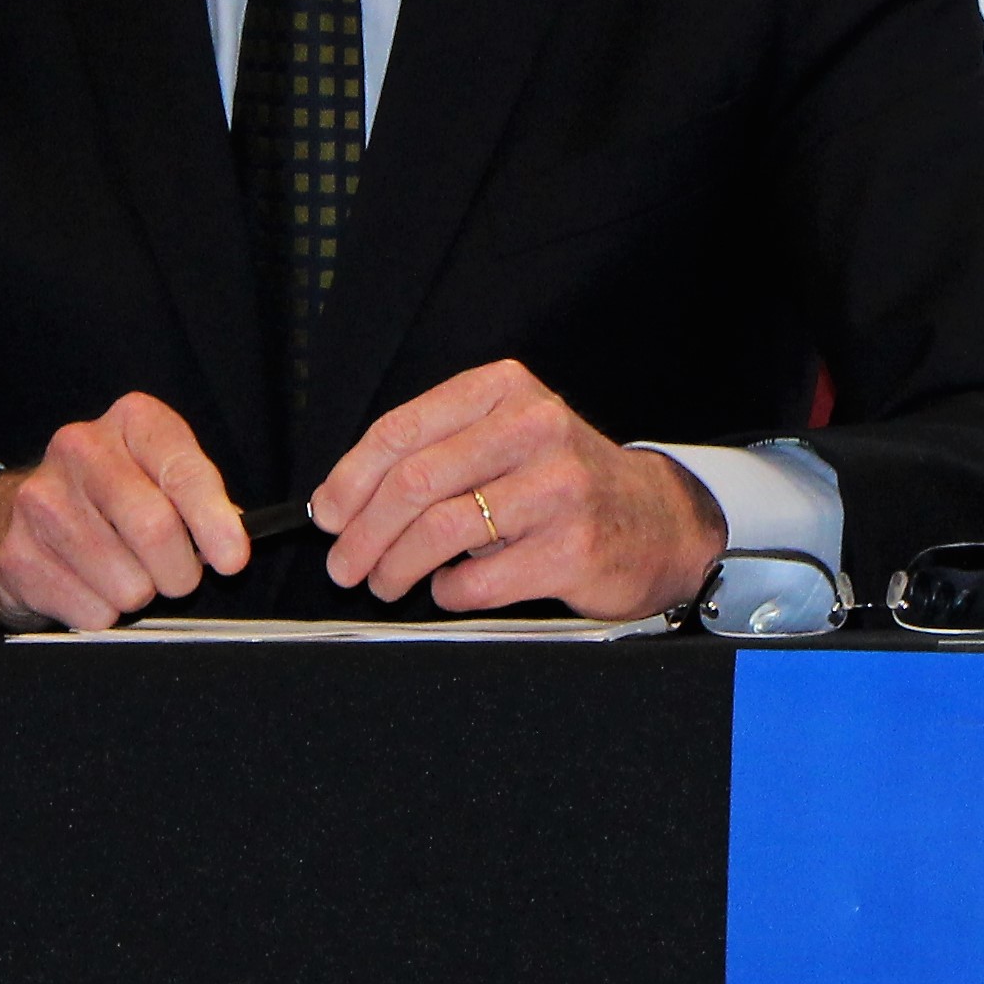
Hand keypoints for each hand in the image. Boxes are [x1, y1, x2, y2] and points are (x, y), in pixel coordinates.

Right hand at [0, 393, 249, 631]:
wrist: (10, 520)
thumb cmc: (111, 499)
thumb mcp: (160, 474)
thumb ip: (199, 499)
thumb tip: (231, 545)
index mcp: (131, 421)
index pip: (183, 471)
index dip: (214, 522)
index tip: (232, 560)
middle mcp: (80, 448)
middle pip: (155, 528)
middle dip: (180, 572)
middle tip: (178, 579)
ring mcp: (41, 501)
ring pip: (126, 581)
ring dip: (140, 595)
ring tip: (127, 577)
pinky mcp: (16, 555)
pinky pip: (91, 611)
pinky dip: (104, 614)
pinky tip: (89, 587)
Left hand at [308, 359, 725, 619]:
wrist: (656, 521)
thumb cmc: (564, 481)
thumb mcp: (506, 438)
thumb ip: (437, 452)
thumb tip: (343, 500)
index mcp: (506, 391)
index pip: (403, 430)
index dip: (351, 479)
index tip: (328, 515)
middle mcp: (535, 429)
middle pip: (415, 483)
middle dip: (363, 533)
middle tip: (344, 564)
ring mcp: (558, 490)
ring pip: (440, 532)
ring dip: (394, 567)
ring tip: (384, 583)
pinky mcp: (571, 549)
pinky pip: (477, 580)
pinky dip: (448, 592)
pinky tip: (450, 589)